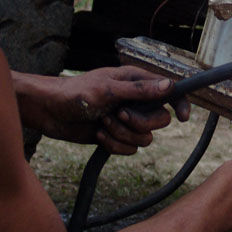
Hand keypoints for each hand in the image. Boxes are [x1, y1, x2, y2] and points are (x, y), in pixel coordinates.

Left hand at [13, 67, 190, 153]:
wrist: (49, 112)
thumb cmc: (75, 93)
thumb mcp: (108, 90)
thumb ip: (140, 90)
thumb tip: (170, 86)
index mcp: (137, 82)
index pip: (170, 91)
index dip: (180, 103)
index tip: (182, 118)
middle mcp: (135, 101)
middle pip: (159, 120)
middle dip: (138, 123)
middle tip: (118, 115)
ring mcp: (126, 119)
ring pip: (144, 137)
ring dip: (121, 134)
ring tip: (102, 124)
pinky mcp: (116, 135)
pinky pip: (129, 148)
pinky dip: (113, 145)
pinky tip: (97, 135)